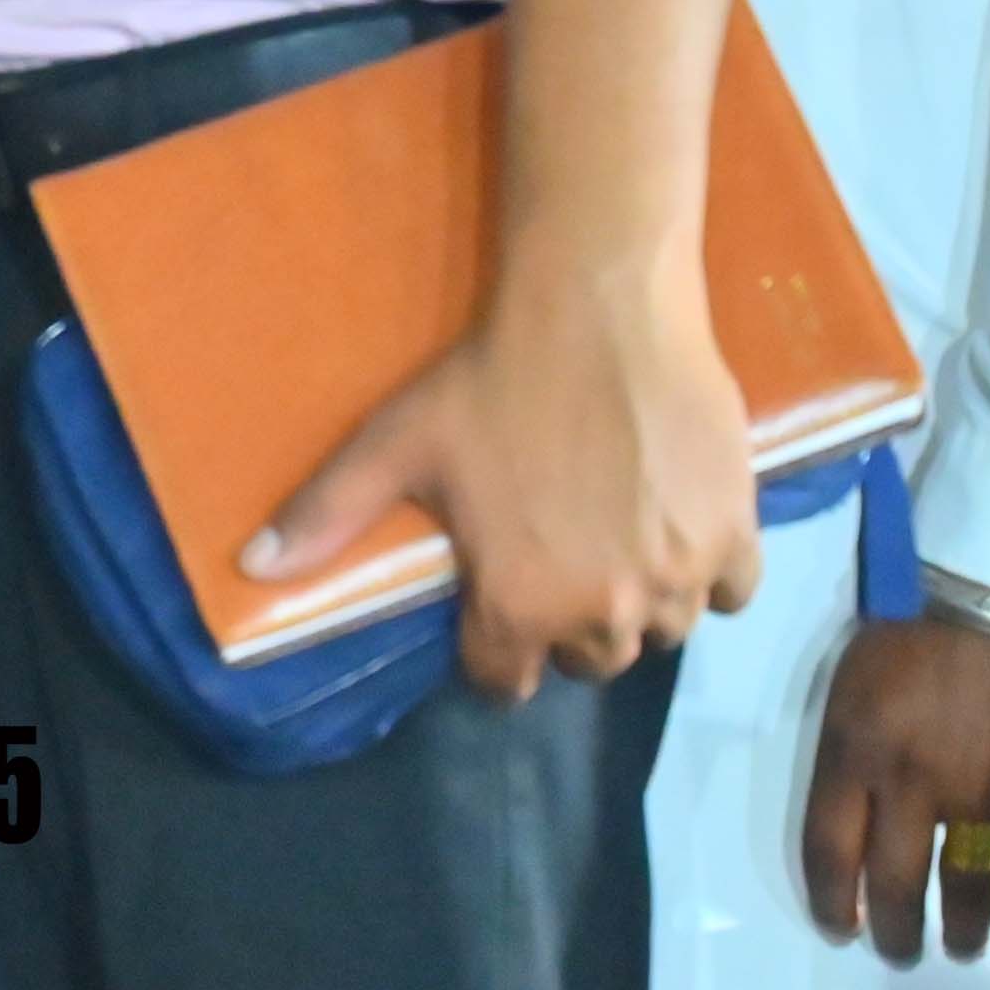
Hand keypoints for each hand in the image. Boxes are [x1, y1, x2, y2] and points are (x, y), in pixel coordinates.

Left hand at [245, 272, 759, 697]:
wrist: (598, 310)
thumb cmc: (489, 380)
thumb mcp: (394, 445)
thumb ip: (326, 515)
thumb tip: (252, 568)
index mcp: (520, 603)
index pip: (505, 679)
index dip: (494, 653)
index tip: (495, 617)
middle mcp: (604, 610)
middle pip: (589, 659)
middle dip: (569, 629)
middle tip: (556, 566)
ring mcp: (679, 577)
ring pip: (663, 630)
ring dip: (641, 605)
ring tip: (615, 549)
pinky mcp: (736, 536)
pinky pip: (732, 592)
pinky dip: (712, 577)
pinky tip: (679, 536)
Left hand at [800, 608, 989, 963]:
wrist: (984, 595)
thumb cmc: (903, 636)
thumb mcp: (847, 693)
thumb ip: (847, 761)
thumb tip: (853, 826)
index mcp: (849, 752)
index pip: (828, 852)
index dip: (833, 904)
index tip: (841, 931)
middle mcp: (905, 782)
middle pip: (894, 883)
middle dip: (894, 932)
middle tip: (898, 954)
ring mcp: (973, 788)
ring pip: (963, 885)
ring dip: (960, 929)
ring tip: (960, 948)